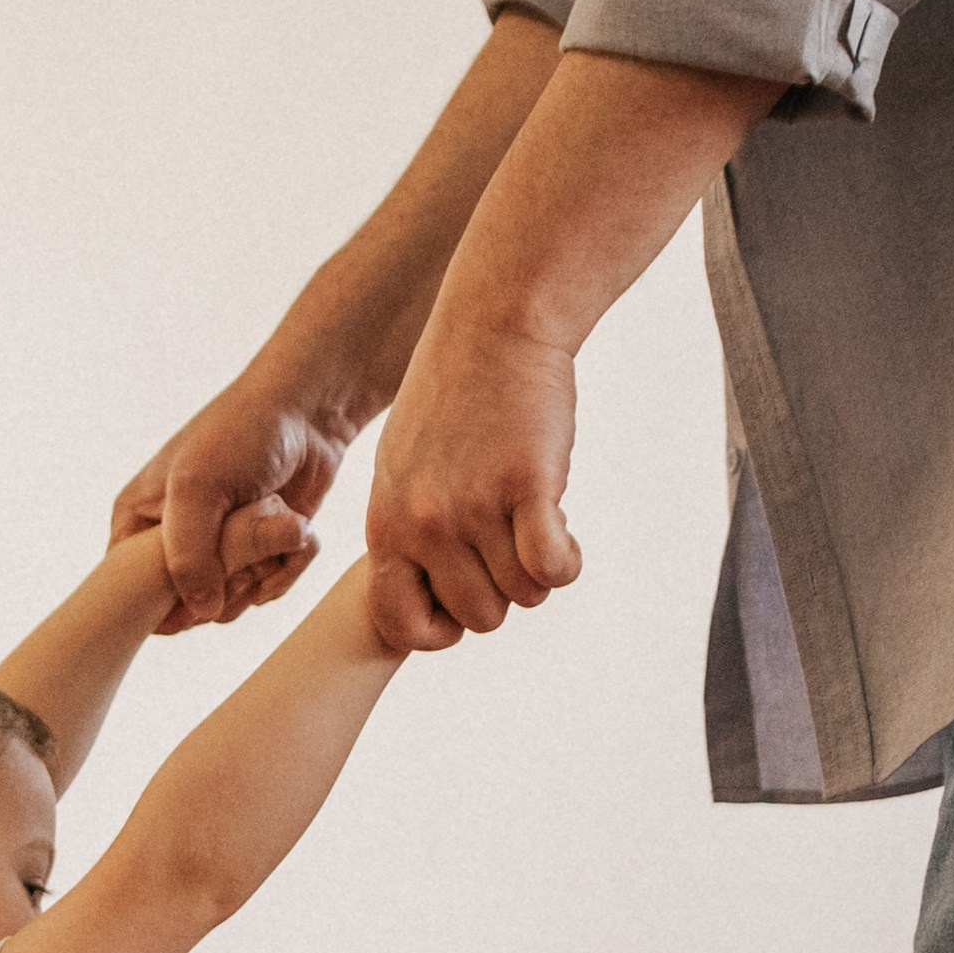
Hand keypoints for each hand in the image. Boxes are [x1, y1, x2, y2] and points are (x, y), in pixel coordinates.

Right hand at [111, 373, 340, 632]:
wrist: (307, 410)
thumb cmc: (241, 433)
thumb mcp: (198, 487)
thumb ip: (188, 554)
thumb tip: (201, 613)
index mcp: (137, 522)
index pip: (132, 596)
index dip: (169, 602)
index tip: (208, 577)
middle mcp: (174, 540)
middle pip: (191, 608)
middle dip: (228, 583)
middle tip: (249, 544)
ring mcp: (219, 548)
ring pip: (234, 603)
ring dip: (264, 572)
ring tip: (273, 527)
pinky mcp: (260, 551)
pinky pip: (270, 588)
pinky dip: (290, 567)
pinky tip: (296, 532)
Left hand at [364, 305, 582, 652]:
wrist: (494, 324)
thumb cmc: (454, 398)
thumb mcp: (405, 469)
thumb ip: (413, 533)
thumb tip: (438, 600)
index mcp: (386, 522)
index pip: (397, 624)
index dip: (437, 628)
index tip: (461, 598)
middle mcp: (423, 521)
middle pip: (479, 618)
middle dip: (503, 590)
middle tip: (510, 540)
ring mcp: (473, 505)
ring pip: (523, 595)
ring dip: (538, 568)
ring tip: (533, 517)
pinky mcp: (526, 484)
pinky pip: (551, 568)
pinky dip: (567, 562)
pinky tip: (564, 531)